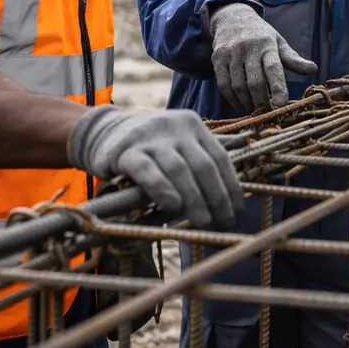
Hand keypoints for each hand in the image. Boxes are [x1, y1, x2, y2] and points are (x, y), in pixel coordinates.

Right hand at [68, 107, 243, 228]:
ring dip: (195, 199)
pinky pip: (147, 172)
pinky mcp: (126, 152)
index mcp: (193, 125)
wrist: (104, 132)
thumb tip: (244, 158)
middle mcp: (175, 127)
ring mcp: (150, 138)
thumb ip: (206, 151)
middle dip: (217, 196)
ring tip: (204, 222)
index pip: (219, 157)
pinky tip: (174, 207)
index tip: (238, 210)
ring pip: (179, 169)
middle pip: (203, 165)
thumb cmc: (151, 144)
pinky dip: (163, 189)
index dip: (231, 185)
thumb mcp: (180, 140)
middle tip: (223, 222)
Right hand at [210, 3, 317, 113]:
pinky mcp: (217, 59)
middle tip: (267, 113)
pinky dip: (233, 100)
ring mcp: (231, 54)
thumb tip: (313, 69)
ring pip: (238, 86)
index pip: (273, 68)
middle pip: (255, 82)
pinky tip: (241, 105)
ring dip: (247, 103)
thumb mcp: (278, 43)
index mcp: (267, 44)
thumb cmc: (261, 36)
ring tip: (255, 112)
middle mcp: (248, 48)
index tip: (281, 105)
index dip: (278, 87)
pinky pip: (224, 85)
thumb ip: (293, 59)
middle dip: (261, 102)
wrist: (233, 18)